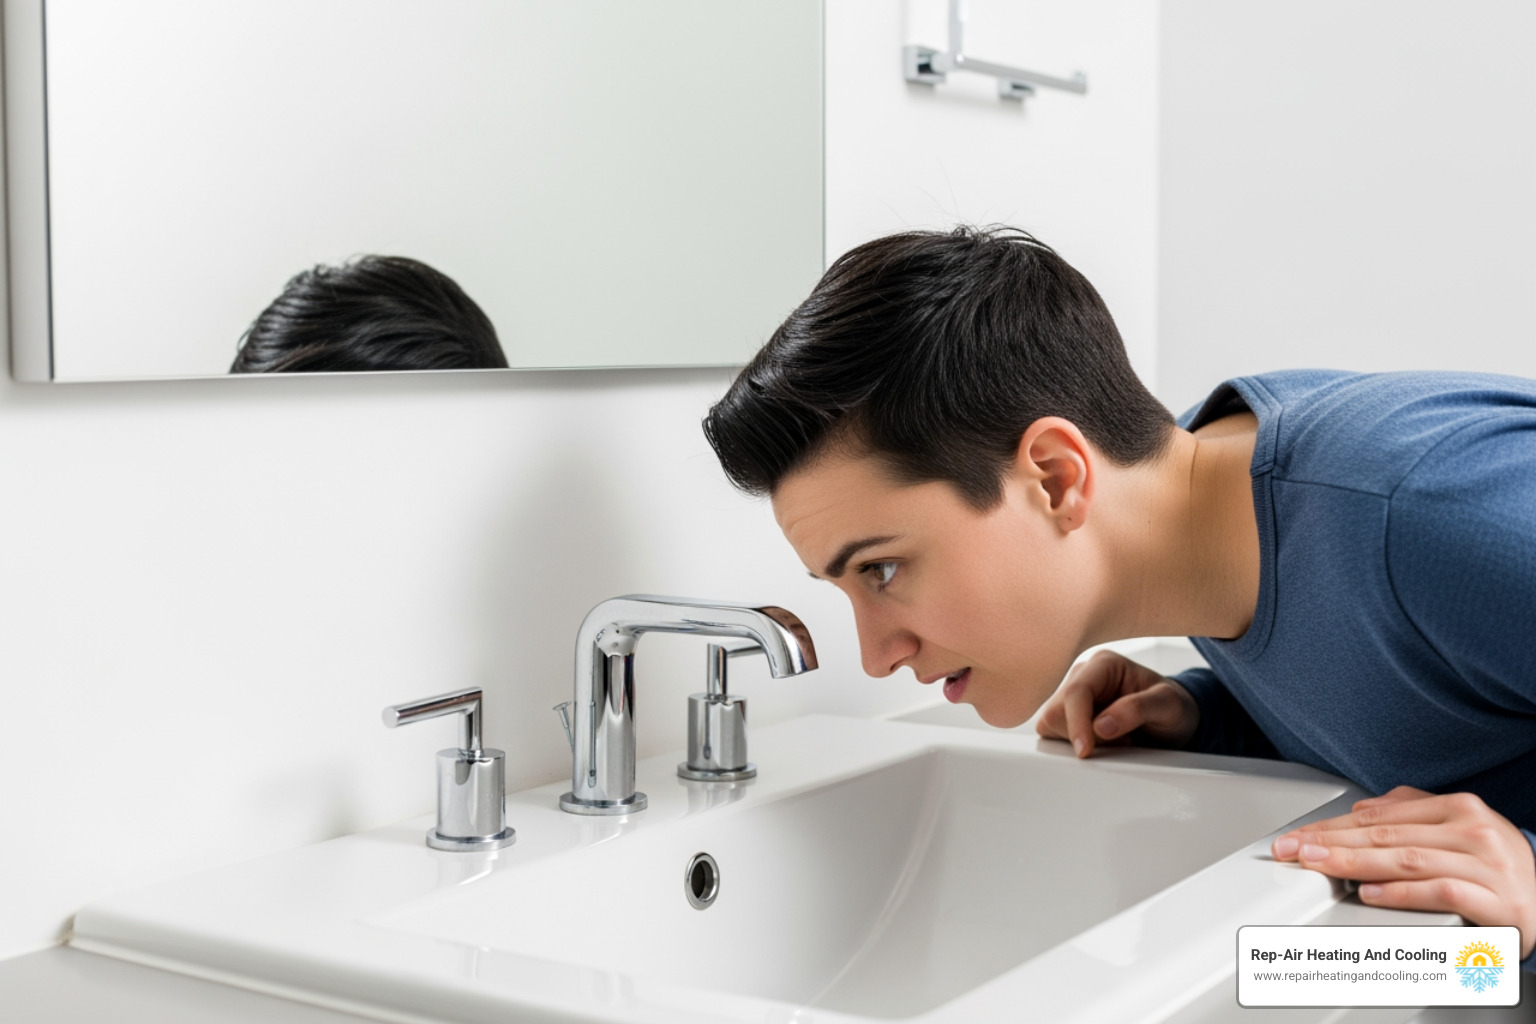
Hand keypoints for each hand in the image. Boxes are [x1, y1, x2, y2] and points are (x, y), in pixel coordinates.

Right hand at [1034, 650, 1199, 757]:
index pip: (1076, 692)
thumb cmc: (1172, 707)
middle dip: (1083, 734)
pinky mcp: (1065, 716)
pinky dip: (1075, 745)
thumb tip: (1101, 727)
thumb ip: (1137, 710)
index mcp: (1104, 664)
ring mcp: (1070, 696)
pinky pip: (1053, 735)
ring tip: (1114, 739)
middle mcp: (1082, 676)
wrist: (1173, 721)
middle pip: (1057, 711)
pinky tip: (1100, 742)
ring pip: (1051, 724)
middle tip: (1121, 740)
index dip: (1077, 723)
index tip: (1086, 750)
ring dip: (1080, 740)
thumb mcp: (1168, 705)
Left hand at [1272, 786, 1535, 959]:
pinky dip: (1402, 893)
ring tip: (1319, 865)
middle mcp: (1472, 831)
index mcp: (1457, 808)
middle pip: (1385, 836)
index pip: (1379, 818)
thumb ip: (1411, 814)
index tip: (1296, 837)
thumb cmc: (1497, 869)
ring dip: (1354, 863)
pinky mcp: (1498, 902)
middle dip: (1330, 843)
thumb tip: (1361, 811)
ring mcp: (1487, 866)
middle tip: (1292, 850)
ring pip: (1407, 860)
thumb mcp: (1458, 830)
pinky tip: (1372, 893)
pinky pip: (1441, 892)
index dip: (1330, 827)